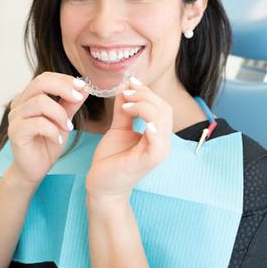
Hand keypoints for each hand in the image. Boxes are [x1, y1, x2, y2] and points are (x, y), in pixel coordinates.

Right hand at [7, 72, 88, 186]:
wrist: (34, 169)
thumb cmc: (47, 143)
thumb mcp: (63, 121)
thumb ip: (71, 104)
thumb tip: (85, 87)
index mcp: (29, 97)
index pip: (45, 78)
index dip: (65, 80)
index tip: (83, 87)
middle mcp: (19, 103)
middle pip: (40, 83)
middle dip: (63, 88)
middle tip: (78, 99)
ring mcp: (15, 117)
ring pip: (40, 102)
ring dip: (60, 114)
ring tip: (68, 128)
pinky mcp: (15, 132)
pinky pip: (37, 123)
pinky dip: (52, 130)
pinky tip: (58, 139)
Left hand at [86, 77, 172, 199]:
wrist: (102, 185)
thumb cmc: (111, 159)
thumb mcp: (118, 129)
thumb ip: (124, 111)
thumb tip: (125, 88)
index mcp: (156, 133)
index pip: (160, 106)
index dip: (147, 91)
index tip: (129, 82)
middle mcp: (161, 142)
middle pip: (164, 109)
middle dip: (145, 96)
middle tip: (126, 93)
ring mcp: (157, 152)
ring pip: (162, 121)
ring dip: (145, 107)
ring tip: (126, 105)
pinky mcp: (149, 161)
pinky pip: (158, 144)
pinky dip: (154, 130)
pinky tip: (144, 123)